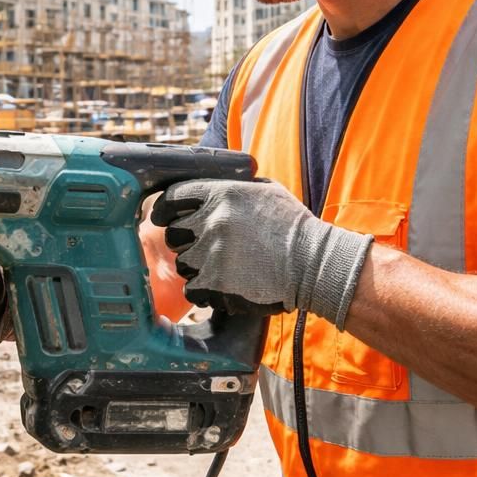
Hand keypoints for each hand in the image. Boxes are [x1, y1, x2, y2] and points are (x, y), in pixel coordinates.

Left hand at [151, 179, 371, 326]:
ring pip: (182, 263)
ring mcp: (212, 252)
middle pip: (173, 234)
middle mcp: (212, 220)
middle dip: (184, 242)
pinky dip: (203, 291)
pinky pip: (192, 289)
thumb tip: (216, 185)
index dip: (164, 210)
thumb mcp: (267, 190)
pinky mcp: (216, 283)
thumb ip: (237, 185)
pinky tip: (221, 288)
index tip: (161, 219)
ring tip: (221, 270)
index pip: (173, 197)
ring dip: (196, 268)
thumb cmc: (295, 227)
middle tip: (203, 249)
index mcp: (222, 193)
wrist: (314, 264)